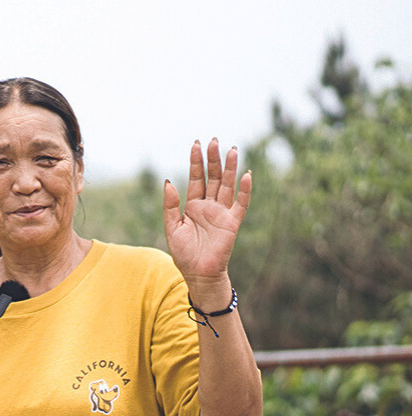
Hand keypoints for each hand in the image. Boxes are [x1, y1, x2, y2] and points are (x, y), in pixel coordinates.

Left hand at [163, 138, 251, 304]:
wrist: (198, 274)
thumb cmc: (184, 253)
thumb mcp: (172, 227)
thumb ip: (170, 206)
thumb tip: (168, 182)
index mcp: (193, 205)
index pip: (196, 179)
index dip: (195, 162)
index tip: (196, 144)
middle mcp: (209, 206)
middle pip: (212, 178)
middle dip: (213, 160)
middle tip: (213, 141)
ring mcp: (222, 213)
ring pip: (226, 186)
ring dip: (229, 168)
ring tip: (232, 149)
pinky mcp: (232, 223)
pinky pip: (241, 204)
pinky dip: (244, 190)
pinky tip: (247, 175)